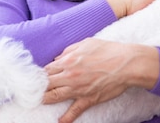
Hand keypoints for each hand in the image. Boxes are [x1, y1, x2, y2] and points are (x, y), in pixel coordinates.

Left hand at [43, 38, 158, 122]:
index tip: (34, 77)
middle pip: (46, 84)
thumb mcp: (87, 43)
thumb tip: (58, 58)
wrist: (127, 63)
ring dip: (45, 99)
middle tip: (31, 91)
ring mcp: (79, 89)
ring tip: (37, 102)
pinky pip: (75, 110)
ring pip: (55, 96)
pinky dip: (67, 117)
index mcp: (69, 61)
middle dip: (38, 87)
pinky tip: (60, 121)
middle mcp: (70, 76)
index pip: (46, 69)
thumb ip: (69, 50)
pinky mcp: (89, 99)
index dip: (38, 74)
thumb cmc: (109, 50)